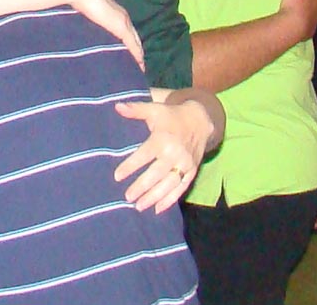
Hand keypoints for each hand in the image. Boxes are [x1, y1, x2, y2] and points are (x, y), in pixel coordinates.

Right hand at [71, 0, 143, 70]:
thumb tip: (82, 32)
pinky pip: (133, 45)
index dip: (130, 43)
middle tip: (137, 65)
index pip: (127, 31)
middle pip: (134, 38)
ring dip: (137, 55)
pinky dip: (136, 55)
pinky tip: (138, 65)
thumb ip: (89, 21)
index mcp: (115, 13)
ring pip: (136, 42)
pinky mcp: (121, 27)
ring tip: (138, 68)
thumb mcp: (86, 13)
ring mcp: (123, 21)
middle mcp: (122, 17)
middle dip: (136, 51)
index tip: (129, 55)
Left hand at [113, 97, 212, 212]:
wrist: (199, 120)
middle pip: (156, 174)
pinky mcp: (192, 171)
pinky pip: (181, 188)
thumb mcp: (154, 109)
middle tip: (127, 197)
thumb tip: (117, 106)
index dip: (130, 166)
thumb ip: (135, 109)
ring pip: (169, 184)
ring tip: (139, 206)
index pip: (144, 155)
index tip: (117, 176)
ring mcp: (185, 164)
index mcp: (163, 139)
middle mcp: (175, 153)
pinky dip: (171, 200)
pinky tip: (158, 209)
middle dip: (142, 187)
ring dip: (154, 197)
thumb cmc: (171, 115)